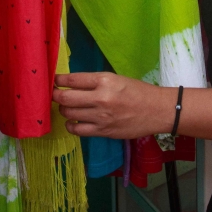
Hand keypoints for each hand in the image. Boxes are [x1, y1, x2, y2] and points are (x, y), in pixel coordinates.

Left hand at [53, 72, 173, 138]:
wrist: (157, 110)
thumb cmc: (137, 91)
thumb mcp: (116, 79)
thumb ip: (94, 82)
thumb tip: (71, 84)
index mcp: (104, 80)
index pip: (72, 79)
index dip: (58, 80)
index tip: (54, 81)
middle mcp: (100, 98)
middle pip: (65, 98)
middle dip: (55, 95)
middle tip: (54, 94)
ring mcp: (101, 117)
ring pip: (69, 113)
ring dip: (64, 109)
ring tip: (67, 106)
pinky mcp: (103, 132)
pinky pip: (77, 130)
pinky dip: (71, 125)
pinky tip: (73, 121)